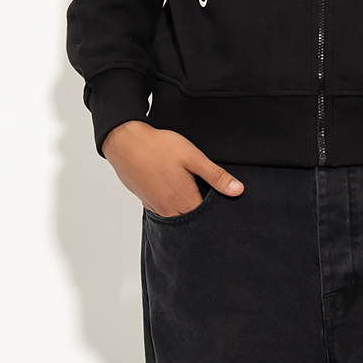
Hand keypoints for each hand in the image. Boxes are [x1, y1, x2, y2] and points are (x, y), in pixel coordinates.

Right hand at [102, 121, 244, 215]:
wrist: (125, 142)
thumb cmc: (159, 147)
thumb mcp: (193, 157)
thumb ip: (216, 176)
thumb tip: (238, 190)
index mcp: (184, 201)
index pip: (206, 218)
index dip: (215, 212)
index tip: (222, 205)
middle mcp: (169, 210)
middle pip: (191, 220)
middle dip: (201, 213)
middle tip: (207, 198)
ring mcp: (155, 207)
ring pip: (176, 216)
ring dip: (185, 209)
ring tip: (190, 192)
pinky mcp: (146, 201)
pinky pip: (163, 210)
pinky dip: (171, 204)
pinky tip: (172, 189)